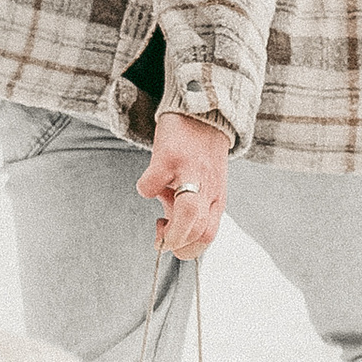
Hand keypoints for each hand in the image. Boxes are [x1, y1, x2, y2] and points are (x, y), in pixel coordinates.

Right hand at [137, 109, 227, 259]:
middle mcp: (207, 188)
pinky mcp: (169, 156)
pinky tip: (150, 182)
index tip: (172, 241)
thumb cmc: (200, 154)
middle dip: (176, 243)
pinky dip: (145, 190)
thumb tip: (169, 237)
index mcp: (216, 198)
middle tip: (161, 232)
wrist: (203, 112)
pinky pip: (151, 186)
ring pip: (188, 215)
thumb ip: (191, 210)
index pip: (208, 237)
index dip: (187, 249)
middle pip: (200, 232)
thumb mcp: (204, 186)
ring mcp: (190, 173)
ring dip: (170, 229)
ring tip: (159, 223)